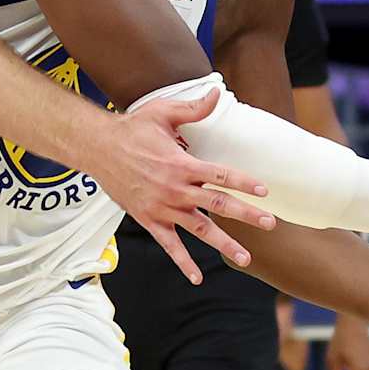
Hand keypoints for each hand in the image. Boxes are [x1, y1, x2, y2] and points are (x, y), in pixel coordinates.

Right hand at [90, 92, 274, 283]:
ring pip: (199, 229)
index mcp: (181, 164)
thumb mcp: (162, 113)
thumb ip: (192, 108)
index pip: (221, 175)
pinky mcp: (149, 219)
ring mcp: (162, 207)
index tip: (265, 191)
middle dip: (246, 214)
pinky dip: (183, 262)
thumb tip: (215, 92)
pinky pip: (169, 245)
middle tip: (270, 223)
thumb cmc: (131, 128)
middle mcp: (175, 189)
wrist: (98, 149)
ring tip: (245, 258)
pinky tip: (197, 277)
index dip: (245, 183)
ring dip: (224, 243)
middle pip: (217, 204)